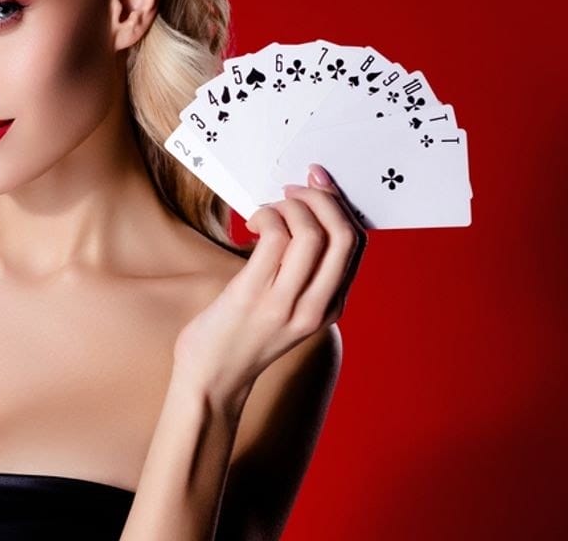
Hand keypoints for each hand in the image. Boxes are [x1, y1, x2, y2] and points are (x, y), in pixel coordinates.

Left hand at [171, 163, 367, 409]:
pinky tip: (253, 223)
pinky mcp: (253, 296)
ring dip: (290, 205)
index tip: (319, 185)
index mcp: (330, 306)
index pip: (355, 244)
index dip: (339, 205)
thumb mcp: (286, 310)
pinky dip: (267, 216)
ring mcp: (287, 303)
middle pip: (344, 235)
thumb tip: (298, 215)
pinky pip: (275, 238)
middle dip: (322, 197)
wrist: (211, 381)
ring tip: (269, 209)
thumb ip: (299, 273)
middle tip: (294, 188)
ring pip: (312, 233)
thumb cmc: (240, 338)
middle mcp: (316, 306)